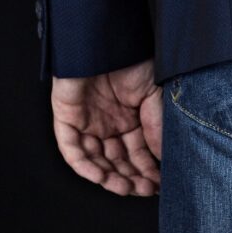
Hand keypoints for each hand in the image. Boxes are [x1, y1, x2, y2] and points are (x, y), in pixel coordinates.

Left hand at [51, 58, 162, 195]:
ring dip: (110, 177)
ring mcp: (87, 121)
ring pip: (96, 159)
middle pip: (118, 160)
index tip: (159, 185)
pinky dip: (85, 165)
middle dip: (131, 177)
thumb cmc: (135, 62)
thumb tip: (165, 162)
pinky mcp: (66, 118)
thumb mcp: (156, 101)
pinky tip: (101, 176)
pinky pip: (72, 149)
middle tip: (144, 190)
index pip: (137, 153)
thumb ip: (157, 132)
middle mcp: (109, 123)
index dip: (147, 171)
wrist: (109, 41)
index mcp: (130, 118)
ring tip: (126, 188)